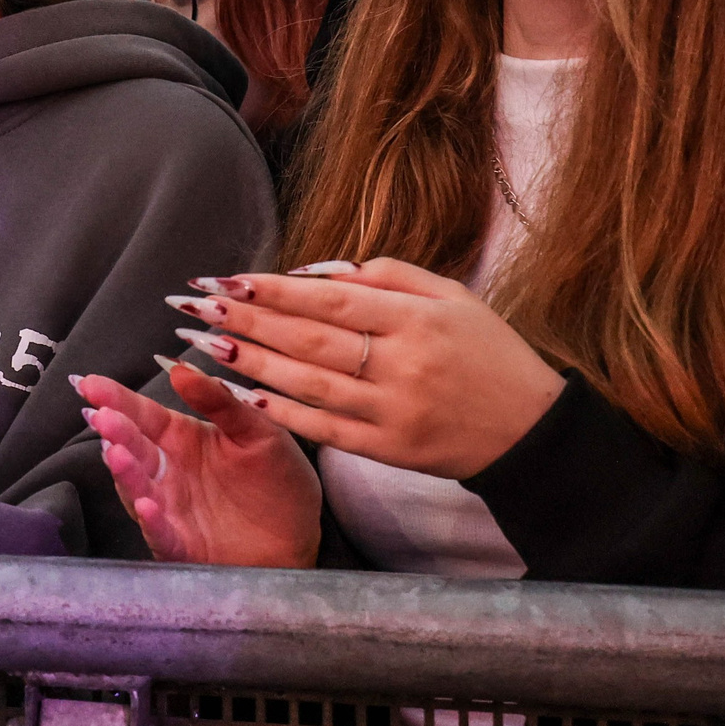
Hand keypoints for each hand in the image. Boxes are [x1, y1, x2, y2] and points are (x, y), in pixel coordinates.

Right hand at [78, 360, 319, 566]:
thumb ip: (220, 401)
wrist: (301, 538)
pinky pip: (161, 533)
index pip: (143, 415)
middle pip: (134, 448)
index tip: (90, 384)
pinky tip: (147, 506)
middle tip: (103, 417)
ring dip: (125, 473)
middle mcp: (169, 472)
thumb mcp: (259, 431)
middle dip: (115, 432)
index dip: (116, 399)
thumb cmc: (279, 481)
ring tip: (117, 454)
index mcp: (183, 439)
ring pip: (138, 489)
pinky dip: (151, 521)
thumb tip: (179, 368)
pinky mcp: (183, 545)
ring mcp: (171, 509)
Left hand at [181, 260, 562, 479]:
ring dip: (250, 365)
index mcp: (417, 319)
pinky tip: (243, 396)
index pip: (329, 301)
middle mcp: (403, 365)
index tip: (225, 280)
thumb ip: (385, 275)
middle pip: (310, 340)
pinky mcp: (390, 451)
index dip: (273, 290)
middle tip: (192, 307)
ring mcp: (395, 412)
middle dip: (245, 322)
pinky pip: (326, 430)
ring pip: (309, 385)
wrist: (532, 431)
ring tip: (203, 346)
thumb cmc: (488, 352)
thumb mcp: (451, 296)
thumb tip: (313, 273)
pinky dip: (283, 413)